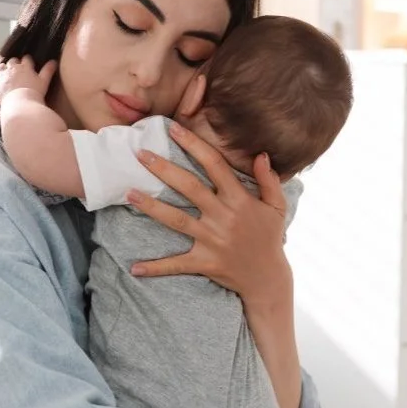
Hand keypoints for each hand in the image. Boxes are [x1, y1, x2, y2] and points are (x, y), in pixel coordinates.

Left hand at [0, 55, 55, 103]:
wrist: (22, 104)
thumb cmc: (34, 94)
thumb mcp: (44, 81)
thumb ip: (48, 71)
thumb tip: (54, 61)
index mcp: (25, 67)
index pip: (26, 59)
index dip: (27, 60)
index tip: (28, 63)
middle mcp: (12, 69)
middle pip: (12, 61)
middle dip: (14, 63)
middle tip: (16, 68)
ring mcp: (2, 77)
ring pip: (0, 68)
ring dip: (2, 69)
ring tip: (4, 73)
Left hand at [127, 121, 291, 308]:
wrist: (267, 278)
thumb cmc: (270, 238)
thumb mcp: (277, 206)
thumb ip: (269, 179)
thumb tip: (260, 154)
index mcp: (239, 199)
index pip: (214, 165)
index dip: (194, 145)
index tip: (173, 129)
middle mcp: (223, 217)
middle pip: (189, 187)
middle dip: (163, 169)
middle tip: (140, 154)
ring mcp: (212, 240)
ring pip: (176, 220)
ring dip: (151, 207)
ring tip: (129, 193)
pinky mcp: (204, 262)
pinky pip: (177, 264)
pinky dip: (155, 267)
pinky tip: (134, 268)